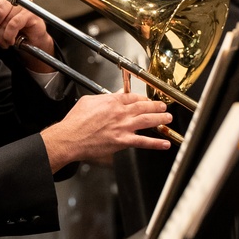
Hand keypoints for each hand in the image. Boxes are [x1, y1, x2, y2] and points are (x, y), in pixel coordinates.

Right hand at [41, 92, 172, 171]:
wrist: (70, 137)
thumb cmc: (76, 121)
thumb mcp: (88, 101)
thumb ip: (103, 98)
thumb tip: (112, 95)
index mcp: (112, 102)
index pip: (132, 96)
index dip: (142, 98)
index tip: (146, 99)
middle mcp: (120, 113)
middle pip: (144, 106)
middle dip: (156, 106)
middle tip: (163, 107)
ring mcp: (123, 127)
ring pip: (147, 120)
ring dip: (160, 119)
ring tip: (168, 119)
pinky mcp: (122, 141)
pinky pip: (143, 142)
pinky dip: (155, 143)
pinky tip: (164, 143)